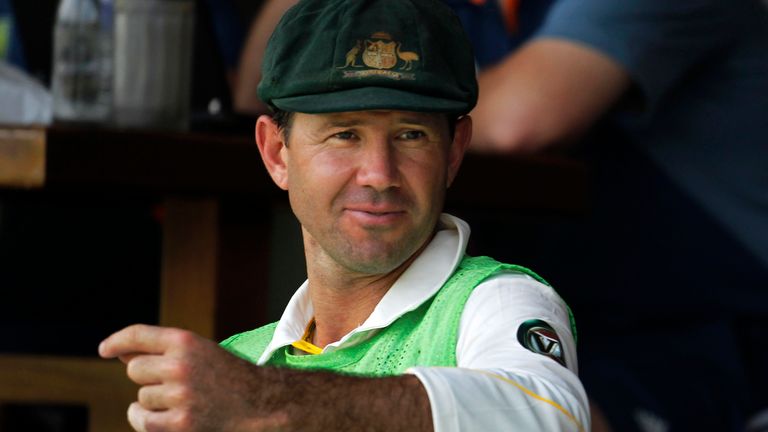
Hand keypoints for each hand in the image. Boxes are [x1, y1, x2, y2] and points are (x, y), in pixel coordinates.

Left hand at [99, 324, 279, 431]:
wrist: (259, 403)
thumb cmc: (226, 375)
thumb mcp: (199, 351)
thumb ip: (163, 350)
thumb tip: (120, 353)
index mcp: (186, 341)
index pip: (138, 335)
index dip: (117, 341)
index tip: (104, 350)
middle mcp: (180, 365)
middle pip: (135, 370)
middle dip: (147, 376)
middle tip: (173, 382)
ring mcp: (179, 396)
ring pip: (141, 397)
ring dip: (154, 400)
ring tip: (183, 399)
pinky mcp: (180, 423)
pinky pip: (143, 420)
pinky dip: (145, 419)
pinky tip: (160, 416)